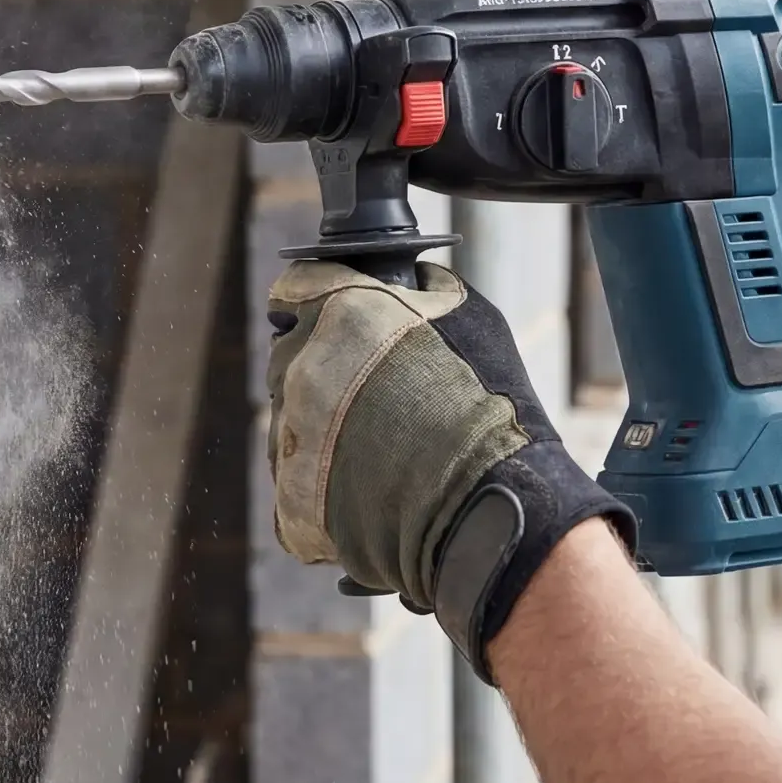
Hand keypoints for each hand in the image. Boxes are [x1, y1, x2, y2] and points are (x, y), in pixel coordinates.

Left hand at [265, 260, 636, 678]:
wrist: (492, 504)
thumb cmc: (492, 405)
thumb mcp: (471, 314)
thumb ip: (424, 288)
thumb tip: (411, 278)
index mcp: (338, 313)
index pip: (296, 290)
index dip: (318, 302)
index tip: (334, 318)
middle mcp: (301, 370)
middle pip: (290, 358)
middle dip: (324, 371)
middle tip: (377, 397)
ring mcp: (289, 438)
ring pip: (290, 424)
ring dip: (324, 431)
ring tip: (384, 452)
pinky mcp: (290, 504)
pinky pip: (297, 488)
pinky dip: (327, 490)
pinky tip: (373, 490)